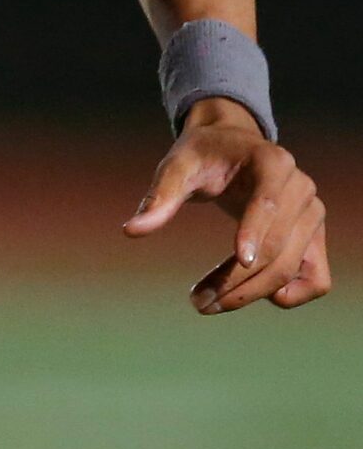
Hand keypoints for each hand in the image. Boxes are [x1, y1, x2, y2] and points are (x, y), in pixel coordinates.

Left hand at [122, 99, 329, 312]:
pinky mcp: (314, 238)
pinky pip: (317, 279)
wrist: (231, 146)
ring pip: (291, 268)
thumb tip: (132, 231)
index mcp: (272, 161)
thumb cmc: (203, 155)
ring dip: (251, 293)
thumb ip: (160, 197)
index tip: (239, 260)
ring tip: (207, 302)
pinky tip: (251, 295)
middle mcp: (301, 187)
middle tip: (197, 301)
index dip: (255, 231)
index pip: (268, 202)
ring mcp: (312, 214)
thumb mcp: (178, 166)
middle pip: (277, 246)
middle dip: (238, 279)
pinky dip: (291, 294)